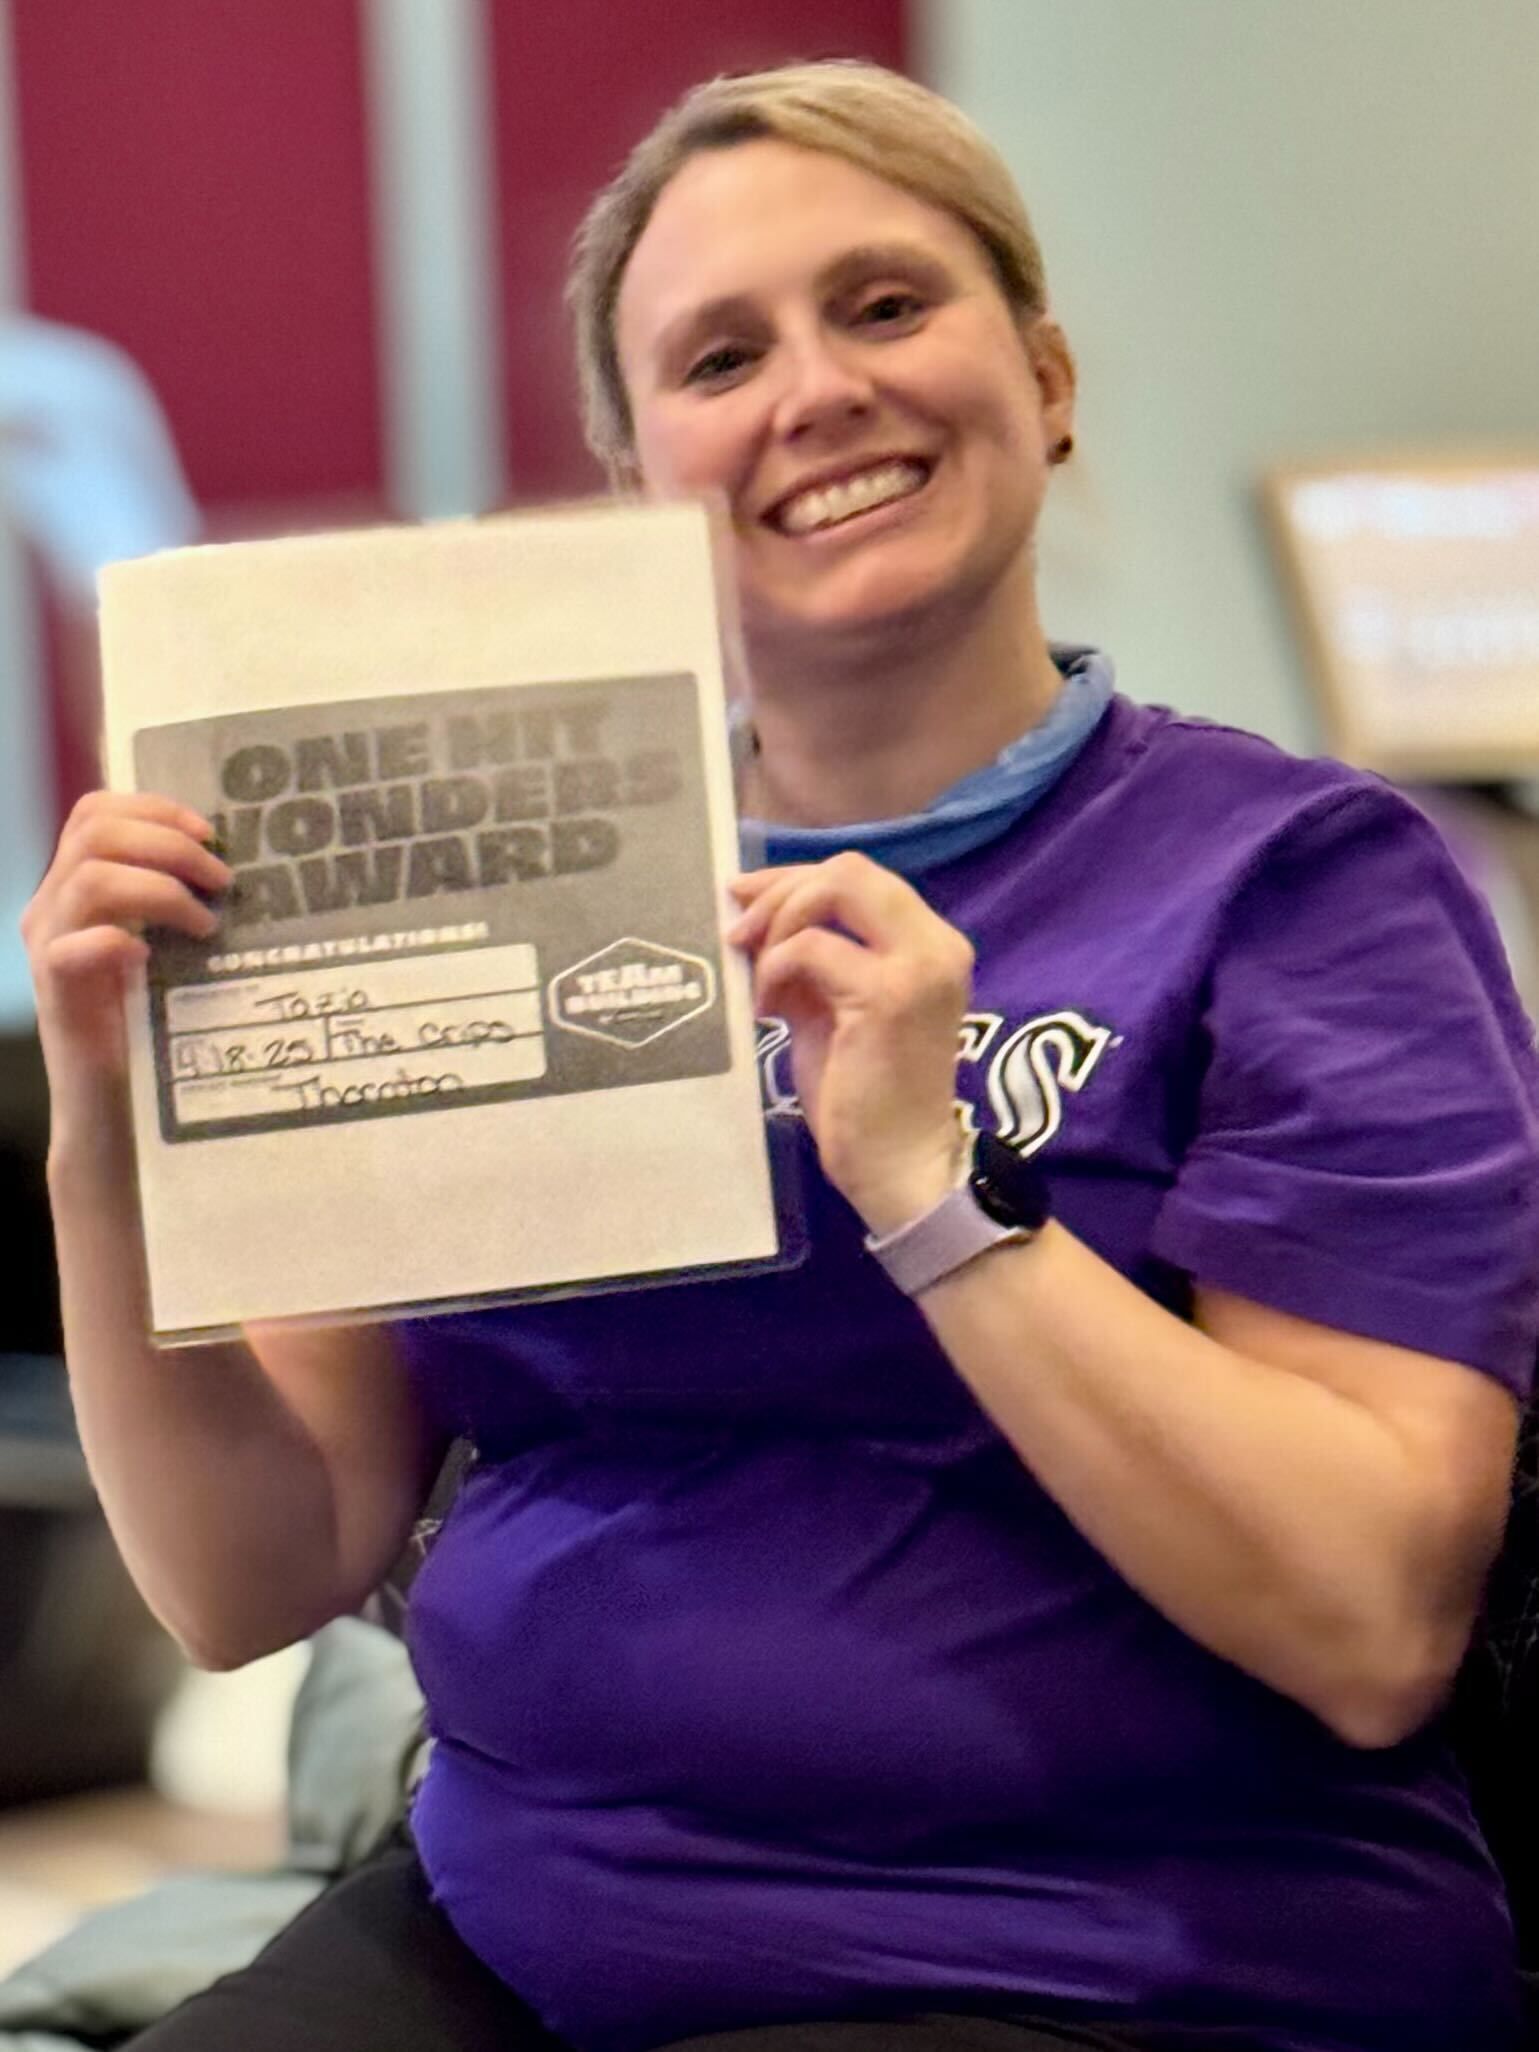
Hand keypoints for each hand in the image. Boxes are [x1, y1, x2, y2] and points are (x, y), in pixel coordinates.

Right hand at [23, 791, 229, 1088]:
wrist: (115, 1105)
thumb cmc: (150, 1023)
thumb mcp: (164, 946)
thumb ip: (174, 903)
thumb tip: (233, 867)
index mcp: (75, 887)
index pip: (96, 813)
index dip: (154, 809)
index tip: (210, 833)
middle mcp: (52, 907)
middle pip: (94, 832)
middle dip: (169, 844)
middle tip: (220, 880)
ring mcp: (48, 948)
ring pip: (90, 879)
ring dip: (160, 890)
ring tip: (204, 922)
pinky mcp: (56, 994)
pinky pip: (73, 948)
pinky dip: (120, 942)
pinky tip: (155, 959)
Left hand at [727, 852, 970, 1233]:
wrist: (900, 1166)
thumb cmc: (865, 1096)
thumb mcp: (833, 1010)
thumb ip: (809, 960)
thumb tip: (751, 915)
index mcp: (929, 943)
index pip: (858, 877)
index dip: (794, 879)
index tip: (745, 900)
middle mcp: (935, 944)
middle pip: (849, 869)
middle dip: (781, 890)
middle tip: (740, 933)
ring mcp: (917, 967)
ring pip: (833, 890)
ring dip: (776, 925)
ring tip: (757, 976)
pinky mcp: (888, 996)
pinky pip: (811, 949)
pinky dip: (775, 969)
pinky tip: (769, 1011)